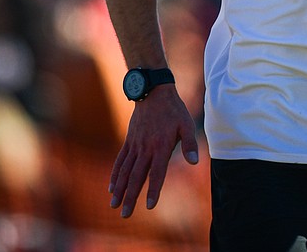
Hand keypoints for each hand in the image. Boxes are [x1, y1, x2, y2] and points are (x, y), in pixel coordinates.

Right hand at [109, 84, 198, 217]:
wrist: (153, 92)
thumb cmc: (174, 110)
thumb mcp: (187, 124)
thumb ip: (190, 144)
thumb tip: (195, 162)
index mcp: (161, 146)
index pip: (157, 173)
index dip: (153, 189)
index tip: (149, 206)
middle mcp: (145, 148)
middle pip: (137, 176)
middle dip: (131, 196)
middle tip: (125, 214)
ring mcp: (135, 145)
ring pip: (125, 171)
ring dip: (120, 189)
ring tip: (114, 205)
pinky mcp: (129, 141)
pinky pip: (120, 160)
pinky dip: (115, 174)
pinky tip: (111, 187)